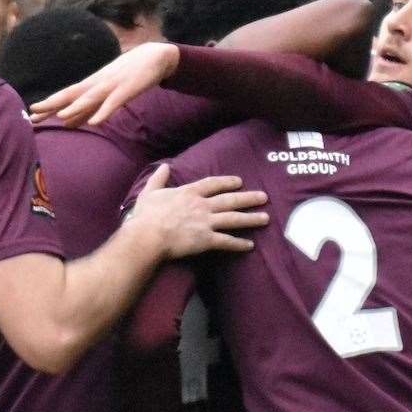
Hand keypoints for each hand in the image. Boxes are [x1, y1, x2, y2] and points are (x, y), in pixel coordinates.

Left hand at [29, 42, 179, 126]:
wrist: (155, 56)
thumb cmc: (127, 75)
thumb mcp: (104, 94)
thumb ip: (86, 110)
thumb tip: (67, 123)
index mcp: (91, 84)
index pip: (65, 95)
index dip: (48, 104)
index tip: (30, 114)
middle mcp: (97, 83)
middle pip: (71, 94)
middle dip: (52, 104)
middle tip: (33, 113)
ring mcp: (112, 85)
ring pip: (90, 98)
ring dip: (76, 107)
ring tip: (60, 116)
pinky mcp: (127, 89)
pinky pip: (114, 102)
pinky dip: (105, 111)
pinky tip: (97, 122)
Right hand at [130, 164, 268, 258]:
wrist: (148, 236)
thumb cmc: (146, 215)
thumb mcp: (149, 192)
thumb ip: (158, 178)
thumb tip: (164, 165)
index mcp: (189, 193)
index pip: (213, 184)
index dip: (227, 182)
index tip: (239, 182)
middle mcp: (202, 205)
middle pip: (230, 200)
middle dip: (248, 198)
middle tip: (264, 197)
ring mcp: (206, 223)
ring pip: (233, 219)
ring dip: (251, 218)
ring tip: (265, 218)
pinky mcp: (206, 240)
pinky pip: (226, 241)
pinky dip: (239, 244)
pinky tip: (250, 245)